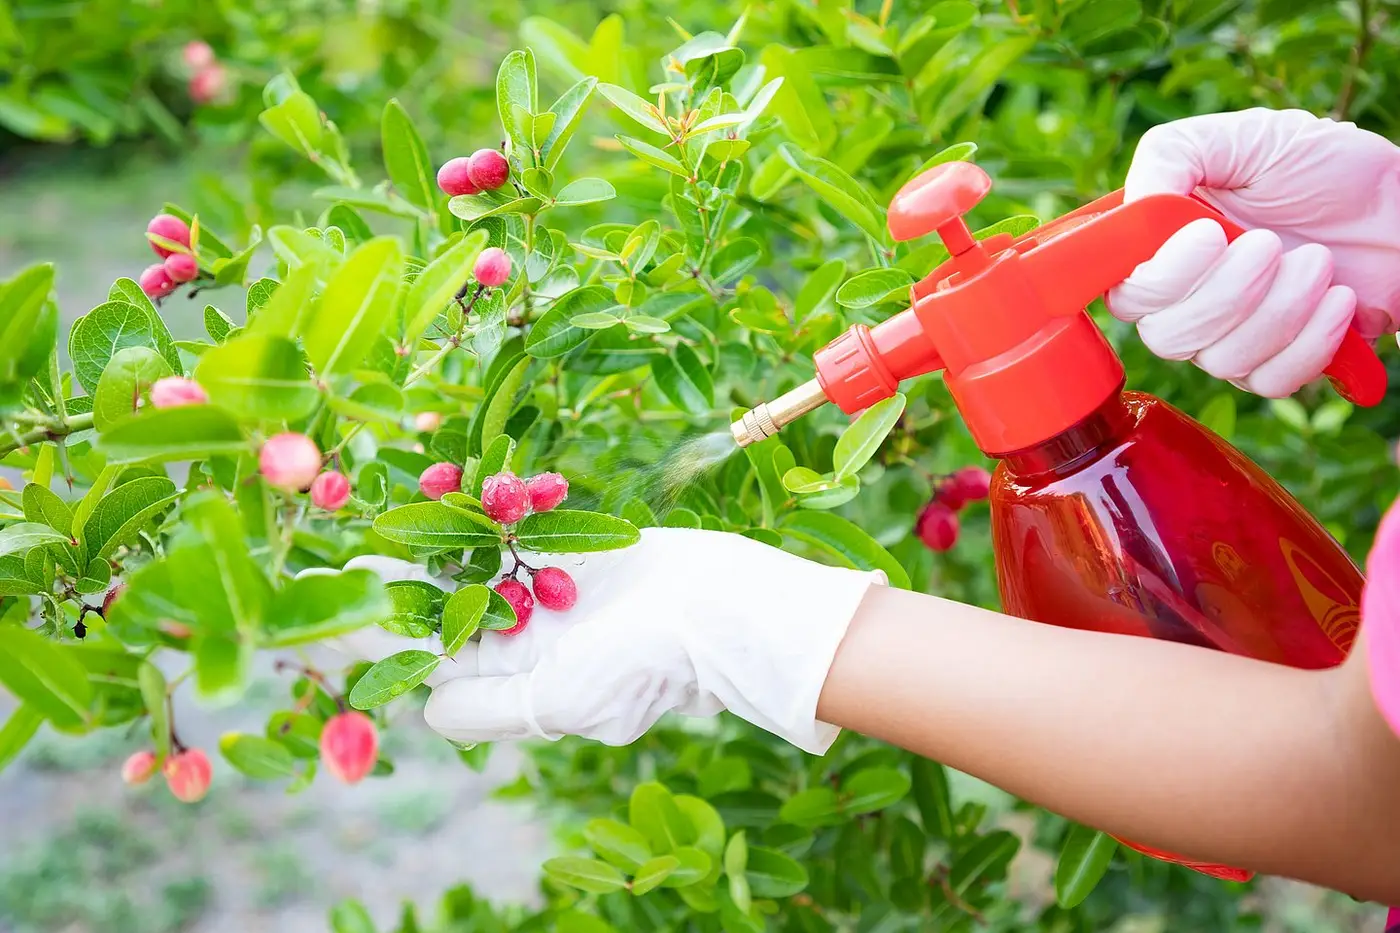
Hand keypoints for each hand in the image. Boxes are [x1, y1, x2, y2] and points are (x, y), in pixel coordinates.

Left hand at [310, 529, 884, 753]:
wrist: (722, 607)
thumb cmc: (647, 662)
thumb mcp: (562, 700)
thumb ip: (490, 708)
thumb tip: (427, 708)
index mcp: (515, 681)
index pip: (430, 663)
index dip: (378, 642)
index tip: (329, 618)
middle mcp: (525, 641)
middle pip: (444, 613)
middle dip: (396, 588)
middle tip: (346, 560)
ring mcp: (548, 596)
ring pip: (474, 568)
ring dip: (433, 544)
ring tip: (387, 517)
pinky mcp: (572, 555)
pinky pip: (517, 535)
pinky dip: (487, 514)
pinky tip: (448, 490)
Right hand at [1107, 108, 1399, 396]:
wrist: (1399, 203)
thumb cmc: (1321, 165)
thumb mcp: (1241, 138)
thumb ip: (1172, 157)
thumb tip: (1135, 207)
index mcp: (1162, 249)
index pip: (1127, 294)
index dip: (1161, 279)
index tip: (1210, 235)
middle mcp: (1185, 301)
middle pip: (1168, 336)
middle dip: (1228, 294)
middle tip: (1273, 243)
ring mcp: (1228, 337)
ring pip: (1222, 360)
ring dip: (1280, 310)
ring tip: (1319, 262)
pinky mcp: (1276, 362)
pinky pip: (1270, 381)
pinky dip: (1310, 342)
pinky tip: (1338, 299)